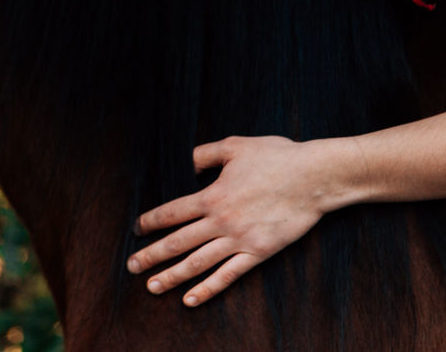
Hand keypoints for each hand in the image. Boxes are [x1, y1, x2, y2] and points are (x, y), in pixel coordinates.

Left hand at [126, 135, 333, 306]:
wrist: (314, 177)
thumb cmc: (277, 157)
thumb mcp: (236, 146)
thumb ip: (206, 154)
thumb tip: (185, 160)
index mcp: (212, 195)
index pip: (172, 212)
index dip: (151, 222)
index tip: (137, 230)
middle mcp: (221, 221)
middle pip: (178, 242)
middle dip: (151, 255)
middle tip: (131, 267)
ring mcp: (239, 239)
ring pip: (198, 263)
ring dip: (172, 276)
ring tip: (152, 287)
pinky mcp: (258, 252)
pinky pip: (228, 275)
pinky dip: (208, 289)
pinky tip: (191, 300)